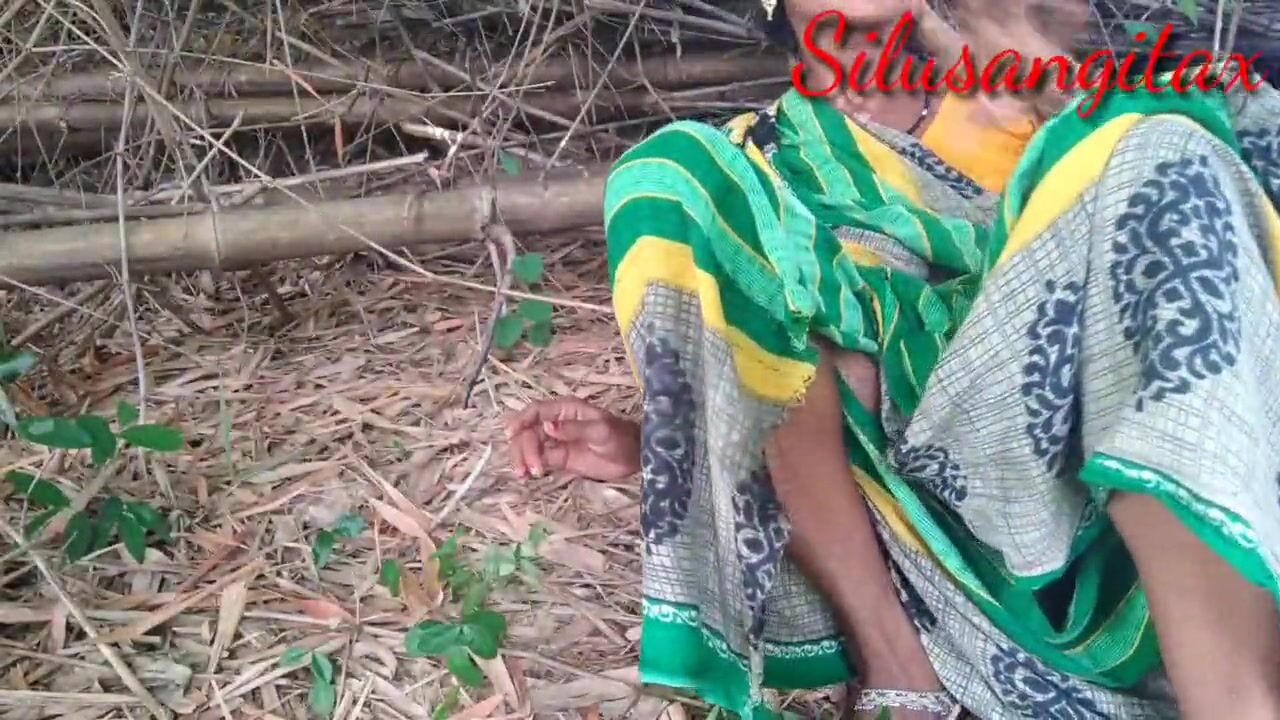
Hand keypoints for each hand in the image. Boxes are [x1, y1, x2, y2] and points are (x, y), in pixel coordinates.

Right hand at [504, 397, 641, 481]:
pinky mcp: (559, 459)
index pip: (536, 411)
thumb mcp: (600, 431)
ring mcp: (556, 442)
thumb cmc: (620, 437)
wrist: (634, 457)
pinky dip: (529, 467)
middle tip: (527, 468)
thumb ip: (574, 429)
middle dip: (523, 447)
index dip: (521, 420)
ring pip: (529, 446)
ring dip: (522, 458)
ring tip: (525, 475)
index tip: (511, 434)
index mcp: (565, 410)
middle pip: (528, 431)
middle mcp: (556, 423)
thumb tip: (548, 426)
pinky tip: (527, 476)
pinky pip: (538, 460)